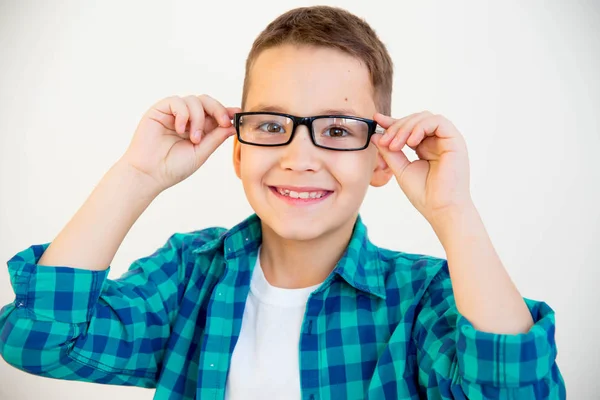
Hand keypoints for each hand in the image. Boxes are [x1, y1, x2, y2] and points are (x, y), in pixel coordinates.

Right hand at [121, 95, 240, 192]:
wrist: (150, 174)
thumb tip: (233, 126)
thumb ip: (216, 138)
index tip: (237, 114)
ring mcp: (174, 114)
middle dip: (218, 109)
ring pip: (194, 100)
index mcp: (199, 128)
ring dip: (198, 118)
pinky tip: (181, 129)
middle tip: (223, 121)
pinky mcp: (160, 110)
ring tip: (194, 138)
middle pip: (207, 101)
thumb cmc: (173, 167)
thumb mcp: (201, 152)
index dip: (227, 111)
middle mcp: (187, 119)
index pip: (215, 113)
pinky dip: (183, 114)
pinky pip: (177, 101)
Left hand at [371, 111, 472, 222]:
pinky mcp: (455, 140)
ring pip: (425, 117)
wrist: (441, 209)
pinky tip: (410, 142)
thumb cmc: (424, 194)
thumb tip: (375, 136)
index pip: (409, 128)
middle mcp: (438, 141)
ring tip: (395, 145)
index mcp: (426, 148)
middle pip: (415, 119)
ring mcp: (447, 140)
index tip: (376, 120)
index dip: (392, 122)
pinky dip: (420, 127)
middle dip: (396, 127)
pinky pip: (437, 121)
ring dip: (406, 127)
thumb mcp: (400, 169)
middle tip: (384, 142)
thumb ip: (389, 152)